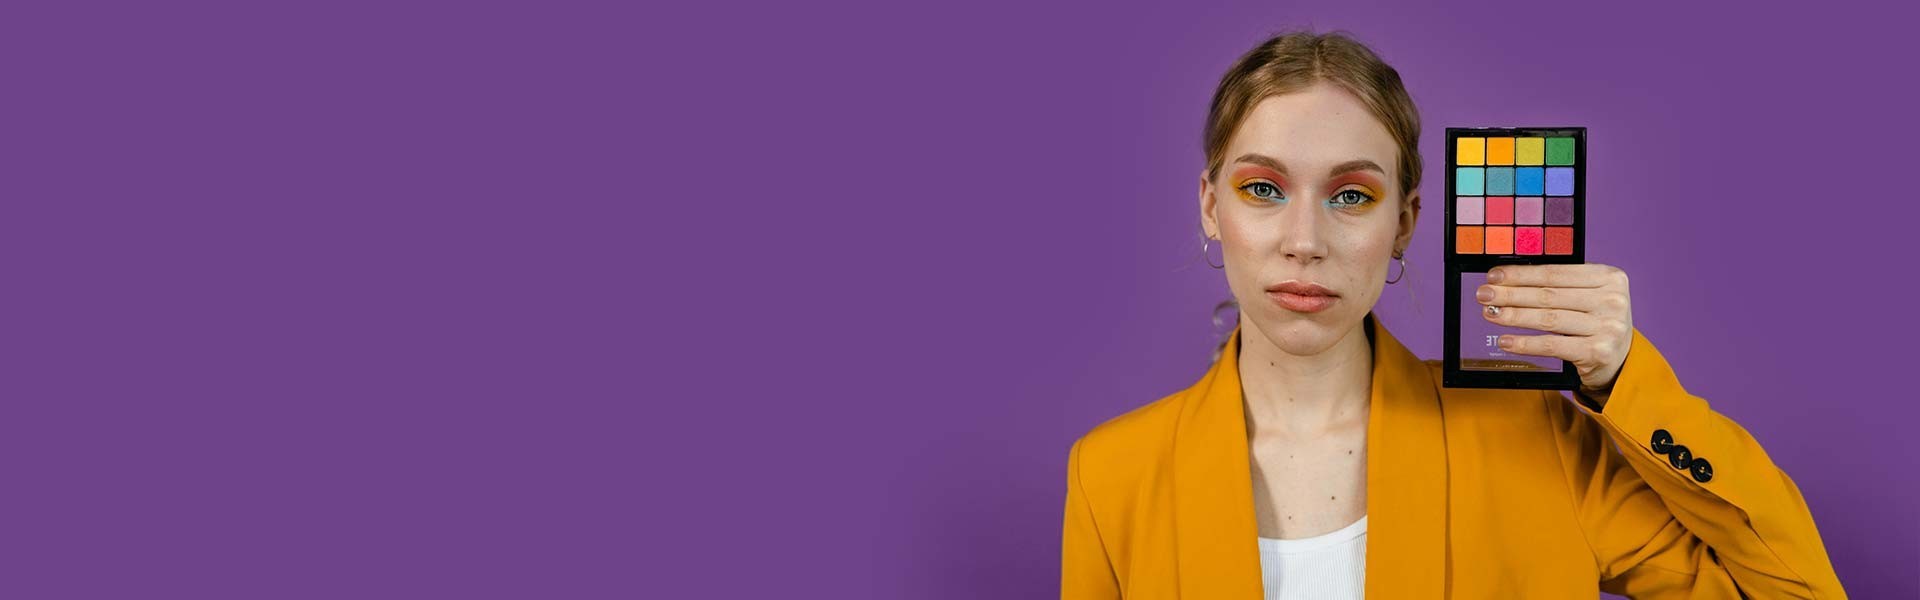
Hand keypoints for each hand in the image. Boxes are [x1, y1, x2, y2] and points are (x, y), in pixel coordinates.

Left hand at [1477, 264, 1632, 395]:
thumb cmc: (1596, 321)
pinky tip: (1504, 341)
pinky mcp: (1598, 352)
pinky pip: (1552, 345)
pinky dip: (1524, 343)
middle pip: (1549, 295)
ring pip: (1548, 319)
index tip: (1494, 275)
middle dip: (1511, 294)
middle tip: (1484, 294)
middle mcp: (1612, 300)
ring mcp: (1608, 327)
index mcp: (1610, 277)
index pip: (1555, 272)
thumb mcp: (1588, 296)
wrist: (1621, 360)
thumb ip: (1559, 284)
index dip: (1521, 273)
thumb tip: (1508, 279)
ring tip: (1490, 313)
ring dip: (1513, 316)